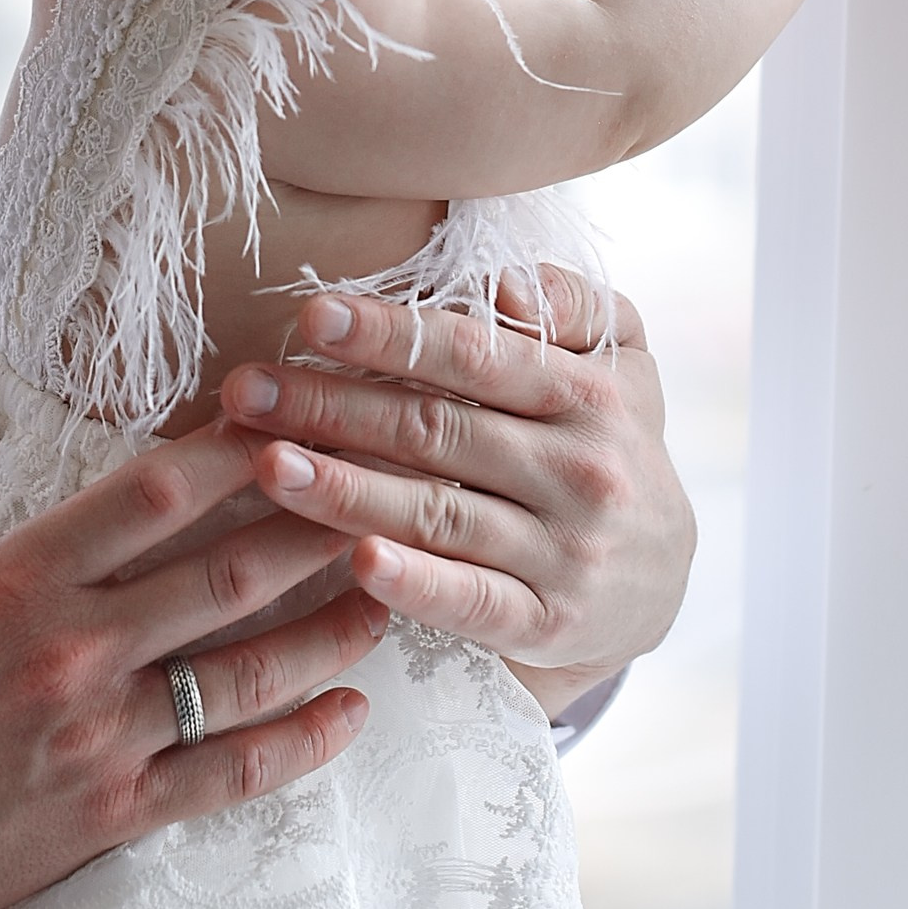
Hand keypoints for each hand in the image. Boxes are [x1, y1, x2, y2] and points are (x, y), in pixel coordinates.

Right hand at [0, 342, 386, 908]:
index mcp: (18, 577)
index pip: (153, 492)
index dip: (235, 448)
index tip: (297, 413)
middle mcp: (71, 650)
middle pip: (225, 573)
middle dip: (314, 525)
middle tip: (383, 487)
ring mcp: (99, 737)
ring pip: (246, 672)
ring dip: (330, 628)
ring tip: (394, 588)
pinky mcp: (112, 814)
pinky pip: (228, 775)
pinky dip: (300, 743)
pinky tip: (355, 710)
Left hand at [219, 270, 695, 711]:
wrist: (660, 581)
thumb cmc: (606, 446)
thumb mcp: (620, 363)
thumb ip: (568, 306)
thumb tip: (504, 285)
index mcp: (589, 393)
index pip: (474, 355)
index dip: (392, 336)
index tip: (312, 319)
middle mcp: (581, 469)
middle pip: (437, 430)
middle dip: (334, 406)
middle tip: (247, 391)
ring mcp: (566, 551)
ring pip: (439, 513)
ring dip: (346, 490)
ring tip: (268, 465)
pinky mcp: (547, 623)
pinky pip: (473, 601)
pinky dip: (416, 583)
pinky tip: (357, 562)